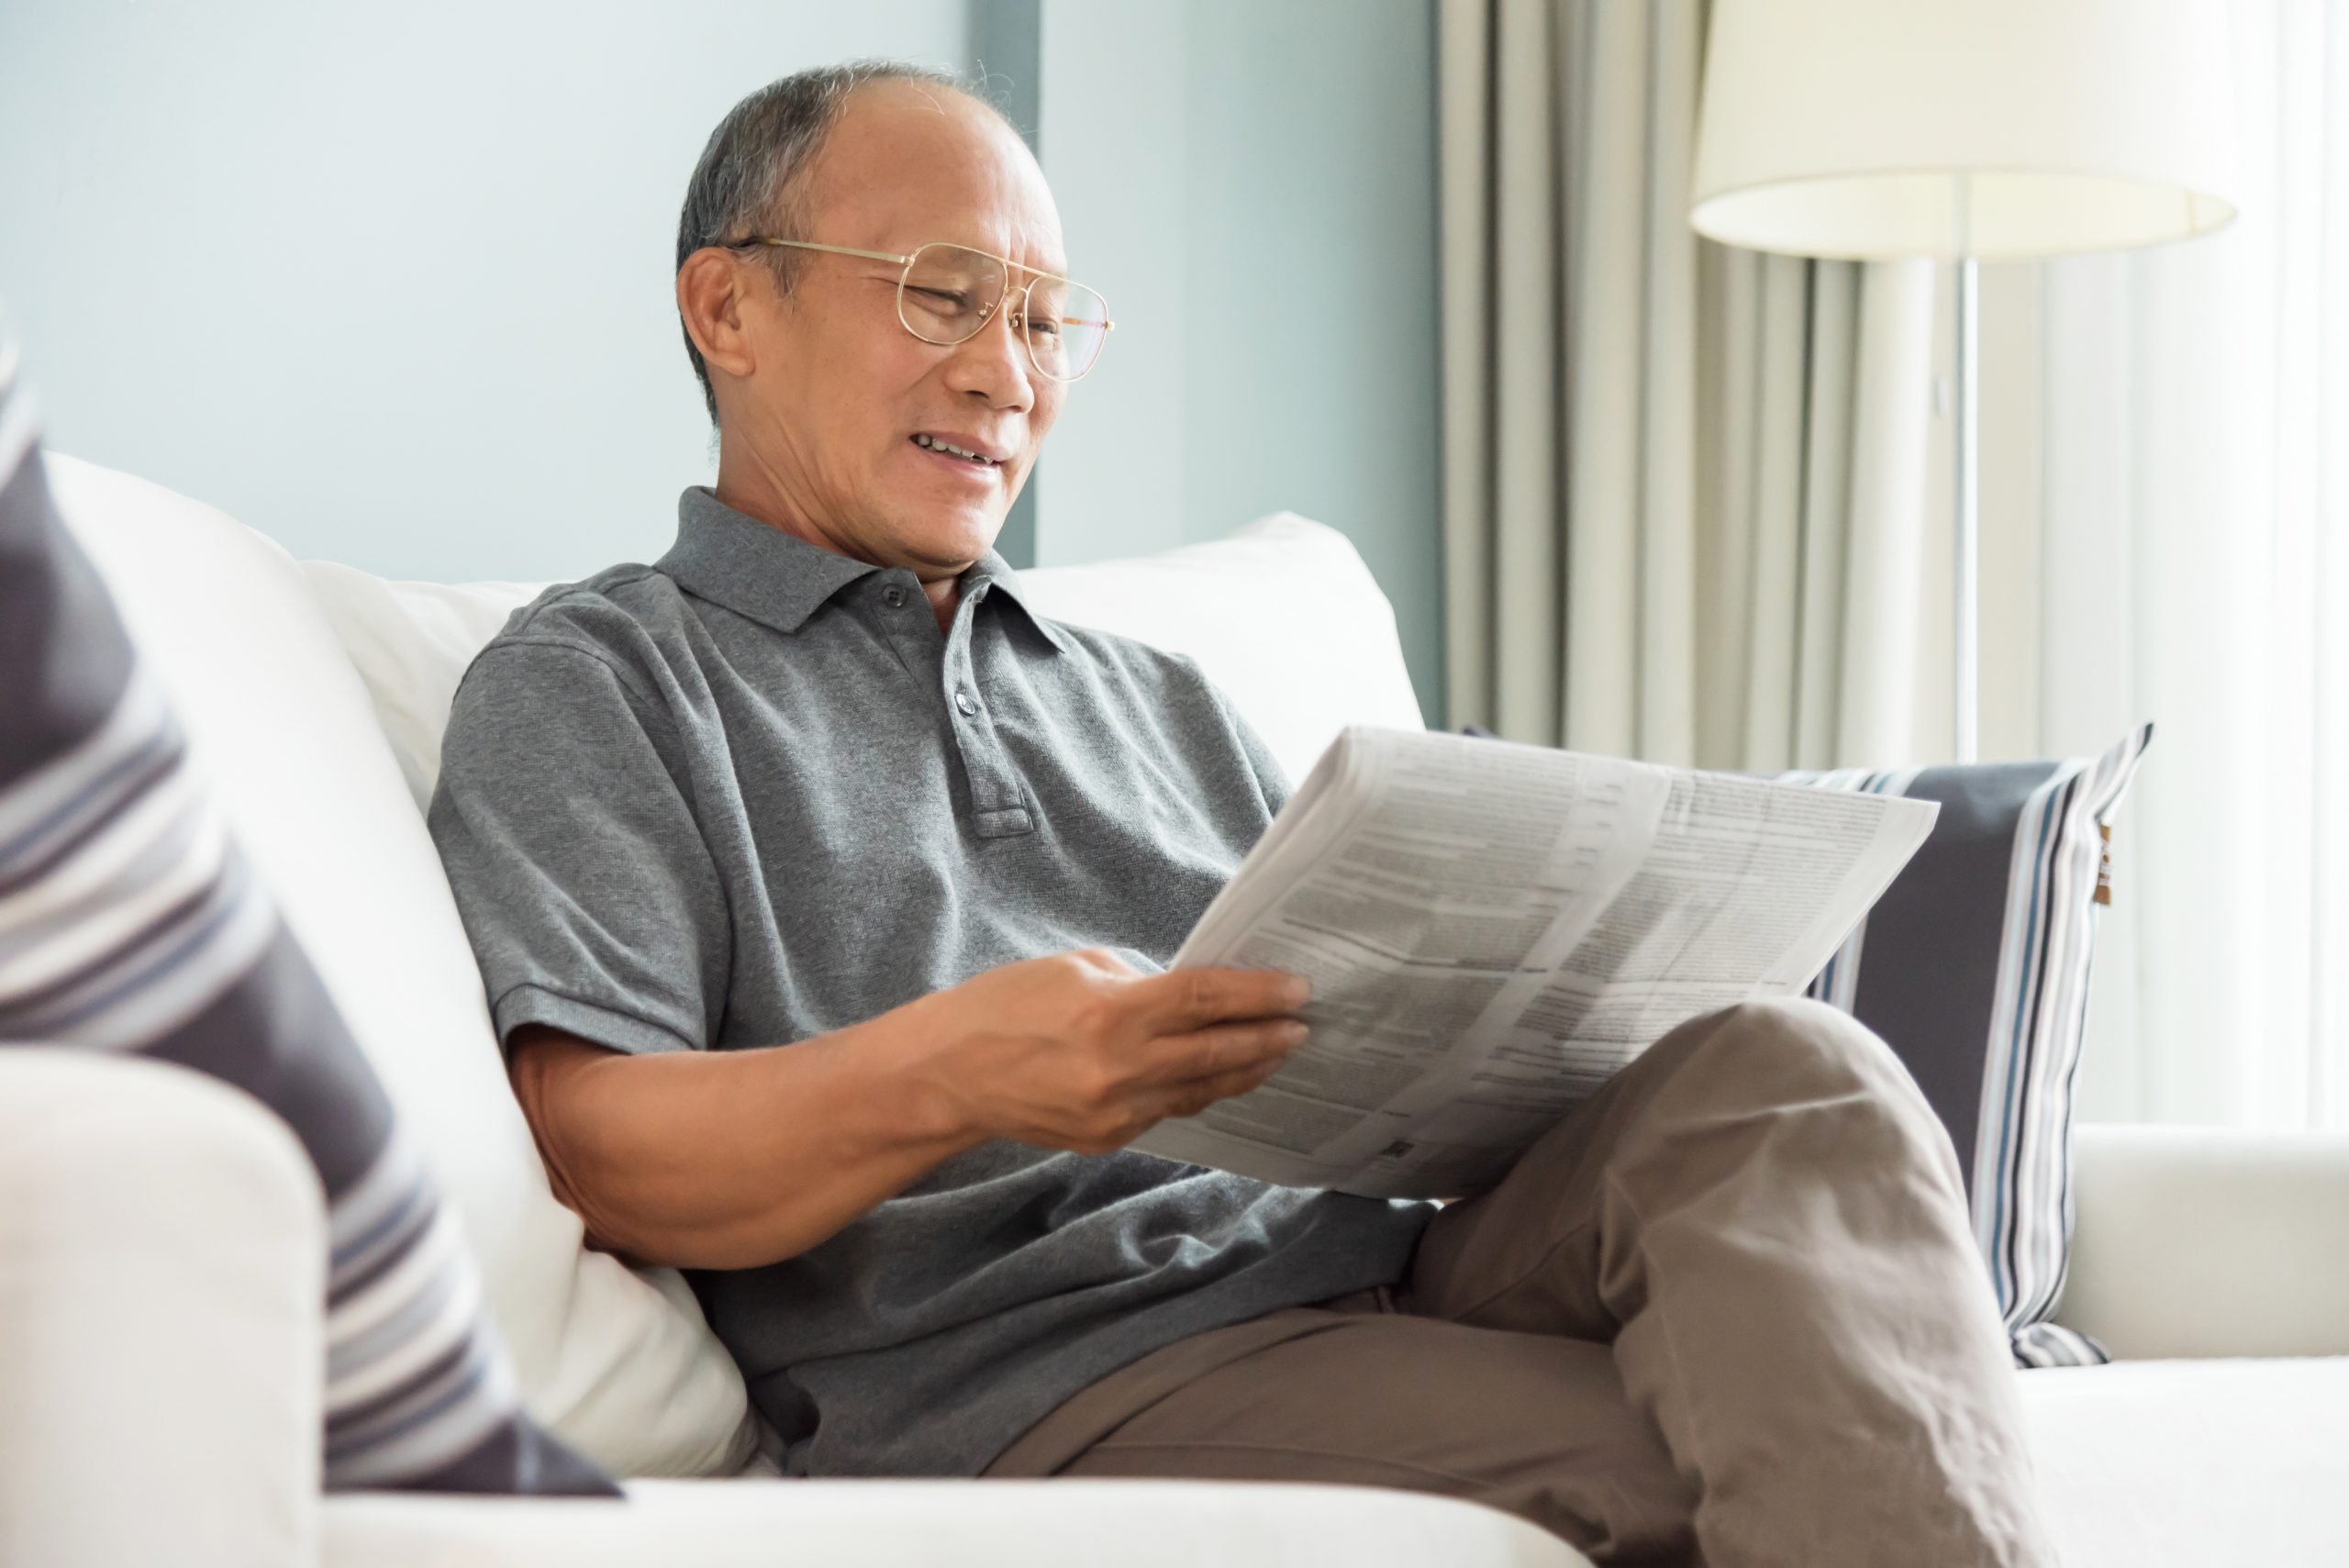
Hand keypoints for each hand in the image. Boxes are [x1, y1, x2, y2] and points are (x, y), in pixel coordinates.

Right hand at [906, 948, 1310, 1155]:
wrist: (949, 1075)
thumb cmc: (1005, 1006)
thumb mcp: (1074, 967)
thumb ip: (1139, 982)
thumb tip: (1192, 997)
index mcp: (1111, 1012)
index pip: (1206, 1000)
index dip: (1258, 994)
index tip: (1297, 989)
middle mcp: (1119, 1069)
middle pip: (1217, 1052)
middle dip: (1268, 1038)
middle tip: (1304, 1026)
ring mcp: (1114, 1112)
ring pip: (1200, 1090)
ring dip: (1243, 1070)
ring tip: (1275, 1051)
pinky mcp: (1107, 1140)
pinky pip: (1166, 1111)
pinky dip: (1195, 1091)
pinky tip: (1217, 1076)